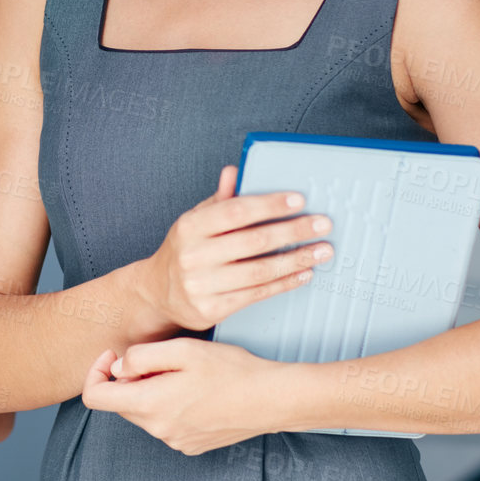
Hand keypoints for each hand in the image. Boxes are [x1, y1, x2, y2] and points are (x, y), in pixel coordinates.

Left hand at [81, 339, 284, 454]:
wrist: (271, 400)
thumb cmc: (230, 371)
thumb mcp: (182, 350)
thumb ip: (140, 357)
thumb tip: (117, 368)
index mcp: (150, 405)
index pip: (95, 398)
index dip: (96, 372)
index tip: (114, 355)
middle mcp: (158, 430)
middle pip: (121, 404)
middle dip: (129, 379)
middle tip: (160, 359)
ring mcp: (175, 441)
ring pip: (144, 412)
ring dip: (150, 391)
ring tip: (184, 374)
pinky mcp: (190, 446)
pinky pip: (165, 423)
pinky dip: (169, 405)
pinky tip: (196, 391)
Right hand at [137, 164, 330, 331]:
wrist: (158, 293)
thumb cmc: (185, 251)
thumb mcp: (194, 221)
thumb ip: (219, 200)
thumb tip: (233, 171)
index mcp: (190, 227)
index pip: (235, 211)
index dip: (269, 205)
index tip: (298, 200)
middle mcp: (193, 256)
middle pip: (253, 241)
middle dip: (293, 231)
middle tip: (322, 225)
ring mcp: (202, 285)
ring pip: (260, 271)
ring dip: (296, 259)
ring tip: (321, 251)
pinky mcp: (213, 309)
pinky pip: (257, 294)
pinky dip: (284, 283)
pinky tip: (303, 273)